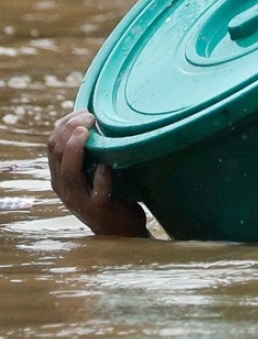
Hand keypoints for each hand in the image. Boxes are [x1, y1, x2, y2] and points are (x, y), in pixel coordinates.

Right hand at [47, 110, 149, 236]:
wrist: (122, 230)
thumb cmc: (111, 194)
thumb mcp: (93, 170)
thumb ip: (91, 152)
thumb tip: (97, 120)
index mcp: (61, 174)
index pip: (52, 144)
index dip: (64, 124)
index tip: (83, 111)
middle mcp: (65, 187)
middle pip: (57, 153)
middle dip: (70, 130)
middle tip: (89, 116)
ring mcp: (80, 199)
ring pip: (69, 172)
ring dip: (76, 149)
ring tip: (86, 132)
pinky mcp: (100, 209)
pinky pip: (97, 191)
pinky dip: (101, 177)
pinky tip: (106, 164)